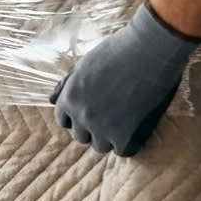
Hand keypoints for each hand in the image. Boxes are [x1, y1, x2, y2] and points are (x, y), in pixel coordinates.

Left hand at [48, 2, 199, 156]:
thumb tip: (51, 100)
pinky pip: (122, 151)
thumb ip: (67, 85)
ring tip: (124, 119)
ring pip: (101, 145)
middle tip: (111, 113)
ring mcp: (102, 128)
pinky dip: (129, 143)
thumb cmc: (118, 51)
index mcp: (69, 98)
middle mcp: (81, 116)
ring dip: (110, 136)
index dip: (76, 116)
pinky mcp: (125, 135)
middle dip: (92, 127)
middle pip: (81, 135)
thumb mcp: (84, 64)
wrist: (149, 50)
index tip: (91, 110)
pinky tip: (136, 128)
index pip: (63, 120)